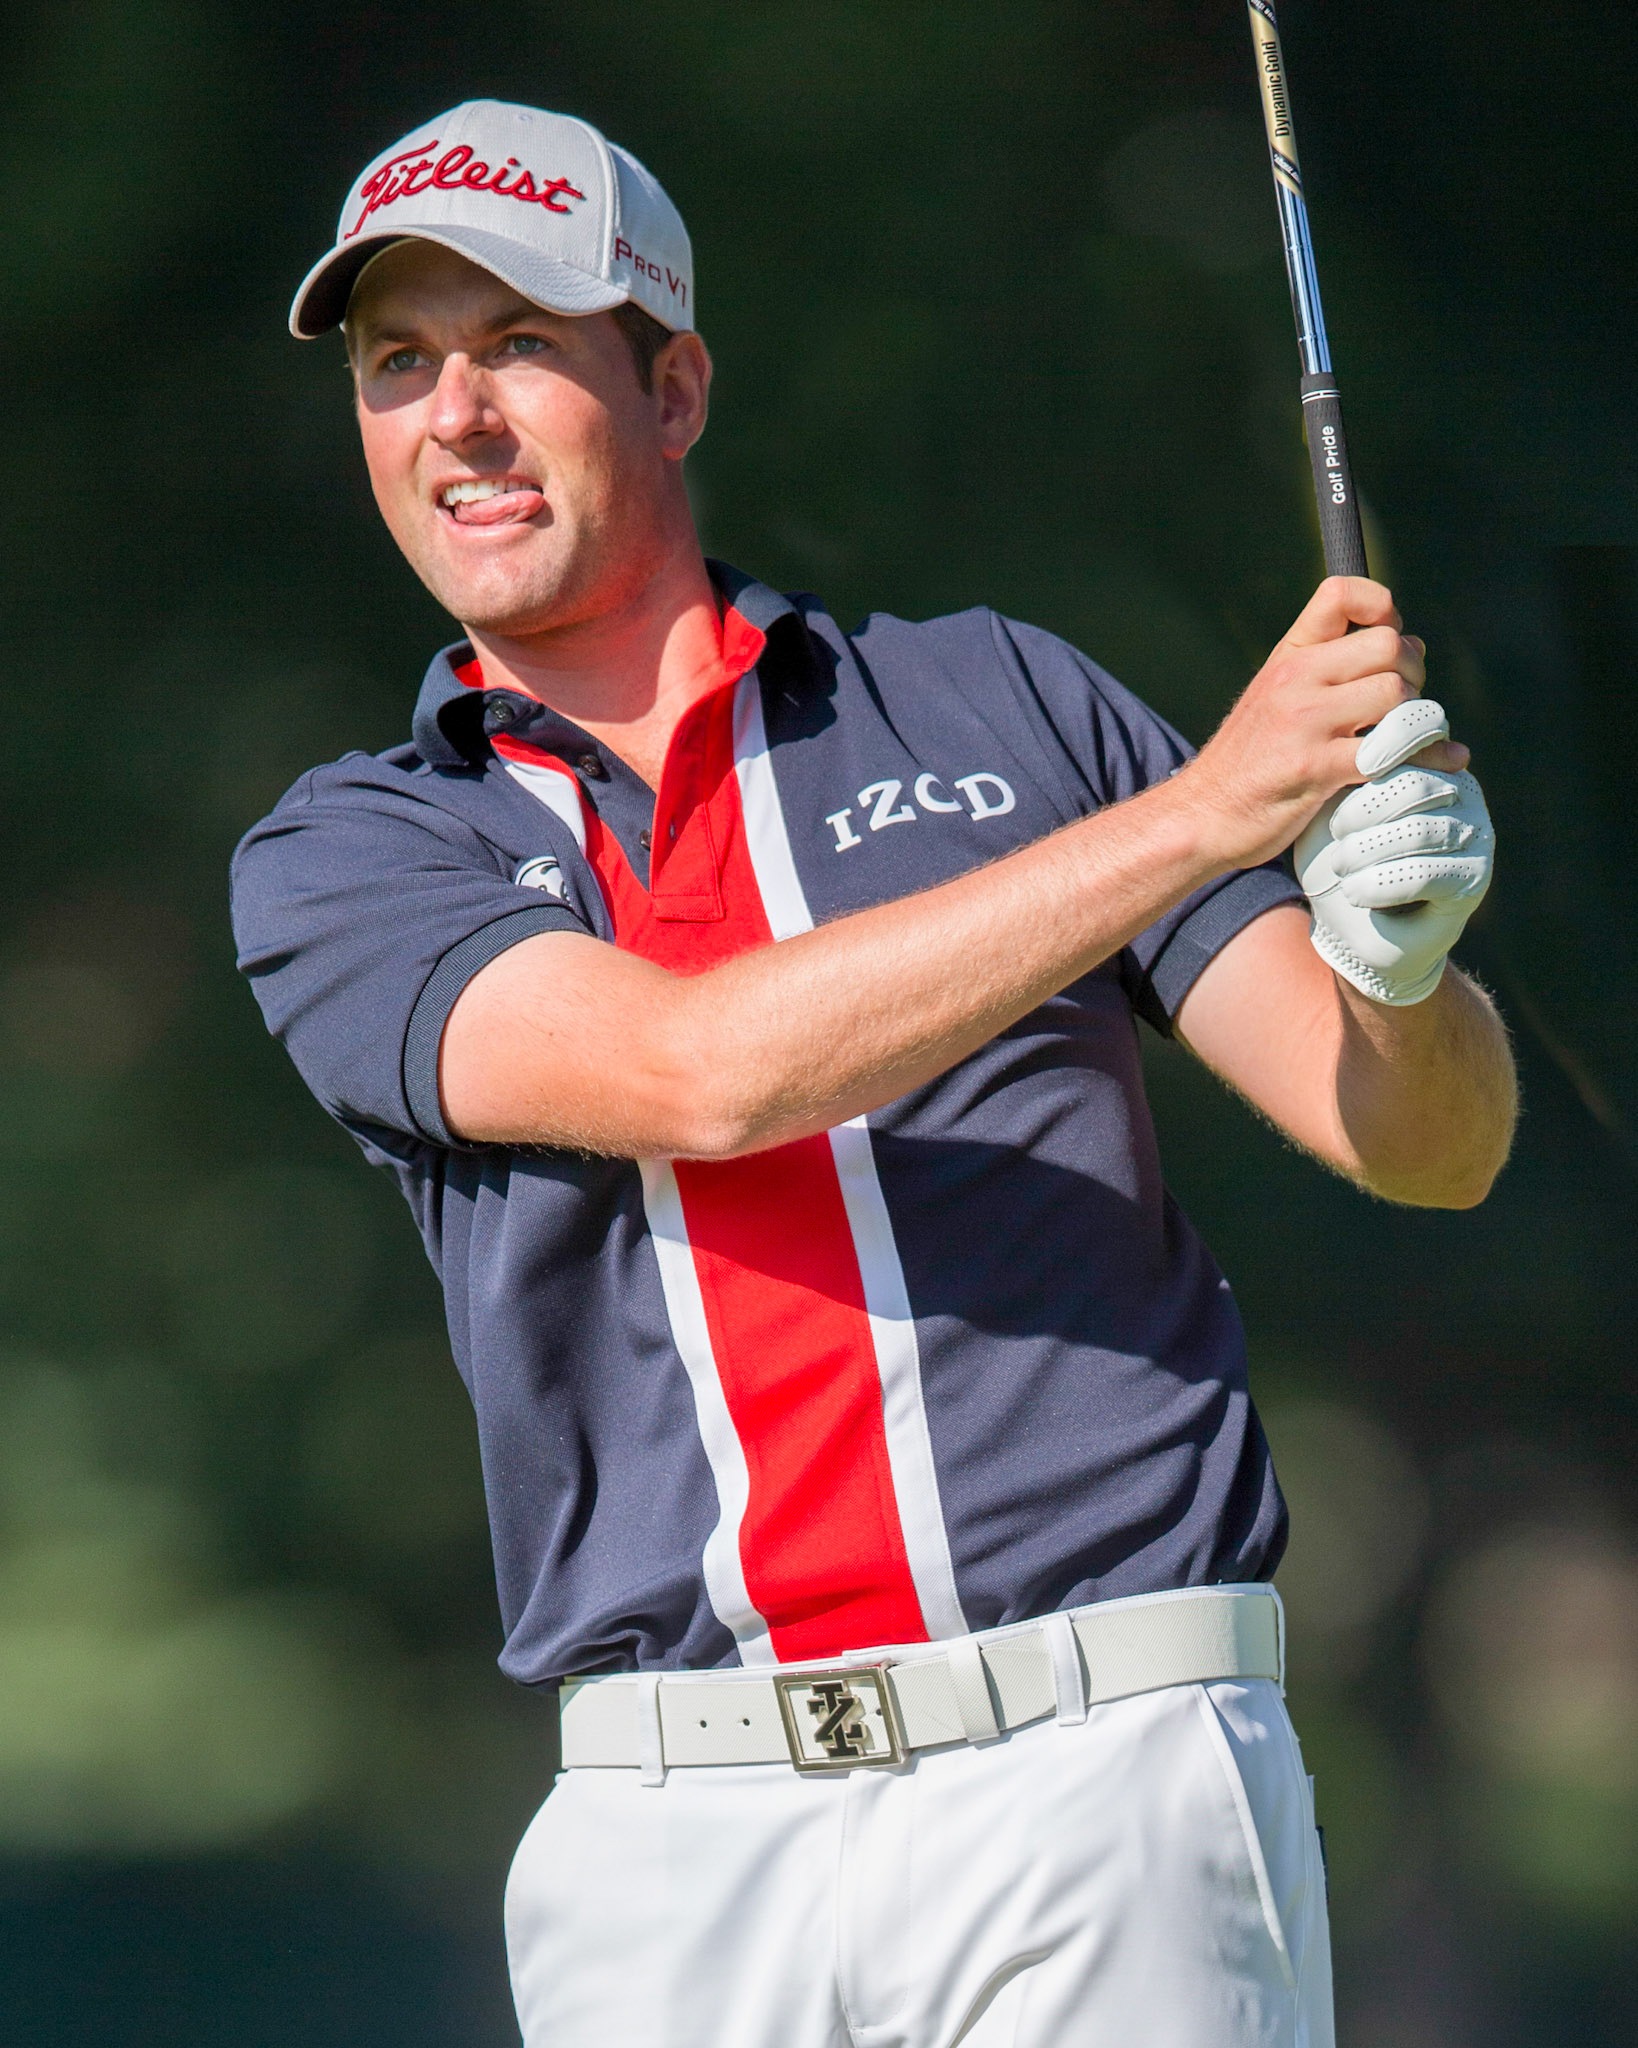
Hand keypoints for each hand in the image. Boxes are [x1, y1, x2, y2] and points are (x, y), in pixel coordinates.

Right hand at [1174, 577, 1467, 869]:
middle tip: (1402, 705)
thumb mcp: (1274, 698)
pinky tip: (1442, 763)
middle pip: (1388, 646)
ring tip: (1411, 737)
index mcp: (1287, 657)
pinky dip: (1427, 758)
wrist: (1200, 817)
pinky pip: (1393, 750)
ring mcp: (1304, 723)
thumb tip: (1409, 648)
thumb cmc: (1248, 763)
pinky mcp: (1316, 767)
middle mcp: (1294, 679)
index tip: (1391, 640)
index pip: (1341, 593)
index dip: (1382, 606)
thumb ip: (1329, 672)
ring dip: (1419, 718)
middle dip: (1413, 674)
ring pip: (1396, 694)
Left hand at [1294, 698, 1494, 1005]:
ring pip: (1419, 830)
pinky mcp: (1473, 879)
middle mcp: (1460, 791)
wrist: (1353, 931)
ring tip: (1340, 866)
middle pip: (1414, 783)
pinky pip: (1427, 872)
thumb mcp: (1327, 808)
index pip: (1412, 737)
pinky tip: (1354, 891)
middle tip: (1334, 834)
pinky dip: (1381, 883)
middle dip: (1365, 809)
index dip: (1375, 751)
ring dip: (1368, 850)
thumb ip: (1338, 766)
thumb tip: (1333, 717)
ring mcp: (1474, 834)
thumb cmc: (1334, 859)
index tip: (1335, 776)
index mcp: (1428, 761)